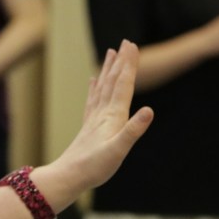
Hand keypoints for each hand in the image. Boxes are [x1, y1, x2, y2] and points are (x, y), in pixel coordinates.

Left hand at [52, 41, 153, 188]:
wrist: (69, 176)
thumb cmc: (95, 166)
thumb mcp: (119, 150)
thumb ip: (133, 130)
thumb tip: (149, 110)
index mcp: (113, 115)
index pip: (123, 85)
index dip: (129, 65)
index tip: (133, 46)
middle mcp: (102, 112)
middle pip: (113, 81)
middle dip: (121, 61)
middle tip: (126, 42)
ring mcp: (94, 117)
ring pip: (102, 86)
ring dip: (108, 69)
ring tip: (110, 53)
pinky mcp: (89, 125)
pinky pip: (93, 99)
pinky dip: (95, 87)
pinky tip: (93, 80)